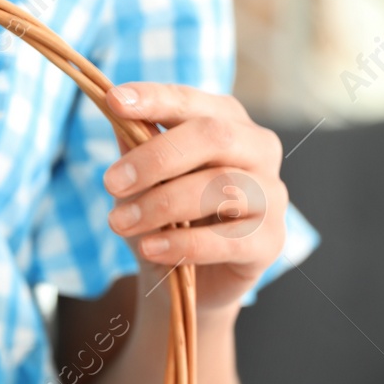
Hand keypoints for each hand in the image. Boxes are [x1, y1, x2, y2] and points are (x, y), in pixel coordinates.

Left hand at [101, 83, 286, 311]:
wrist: (193, 284)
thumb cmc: (169, 221)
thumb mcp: (143, 182)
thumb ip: (135, 147)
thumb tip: (113, 111)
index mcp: (228, 122)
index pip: (192, 102)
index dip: (155, 99)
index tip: (115, 101)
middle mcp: (258, 151)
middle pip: (214, 136)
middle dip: (156, 157)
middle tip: (112, 182)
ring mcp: (271, 195)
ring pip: (221, 186)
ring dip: (162, 204)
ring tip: (120, 223)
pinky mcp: (271, 240)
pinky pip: (230, 239)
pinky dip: (184, 244)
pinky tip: (151, 248)